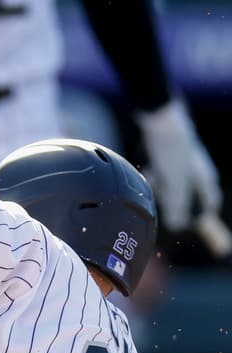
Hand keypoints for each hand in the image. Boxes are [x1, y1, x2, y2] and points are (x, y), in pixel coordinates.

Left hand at [136, 99, 222, 232]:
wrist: (159, 120)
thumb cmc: (171, 151)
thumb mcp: (174, 183)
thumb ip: (177, 205)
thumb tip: (178, 226)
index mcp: (205, 178)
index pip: (209, 203)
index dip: (199, 215)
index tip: (184, 219)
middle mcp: (197, 171)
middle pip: (186, 196)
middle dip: (172, 199)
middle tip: (164, 189)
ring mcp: (184, 164)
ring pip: (171, 186)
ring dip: (160, 186)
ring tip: (155, 175)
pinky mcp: (170, 157)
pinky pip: (161, 175)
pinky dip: (154, 175)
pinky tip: (149, 168)